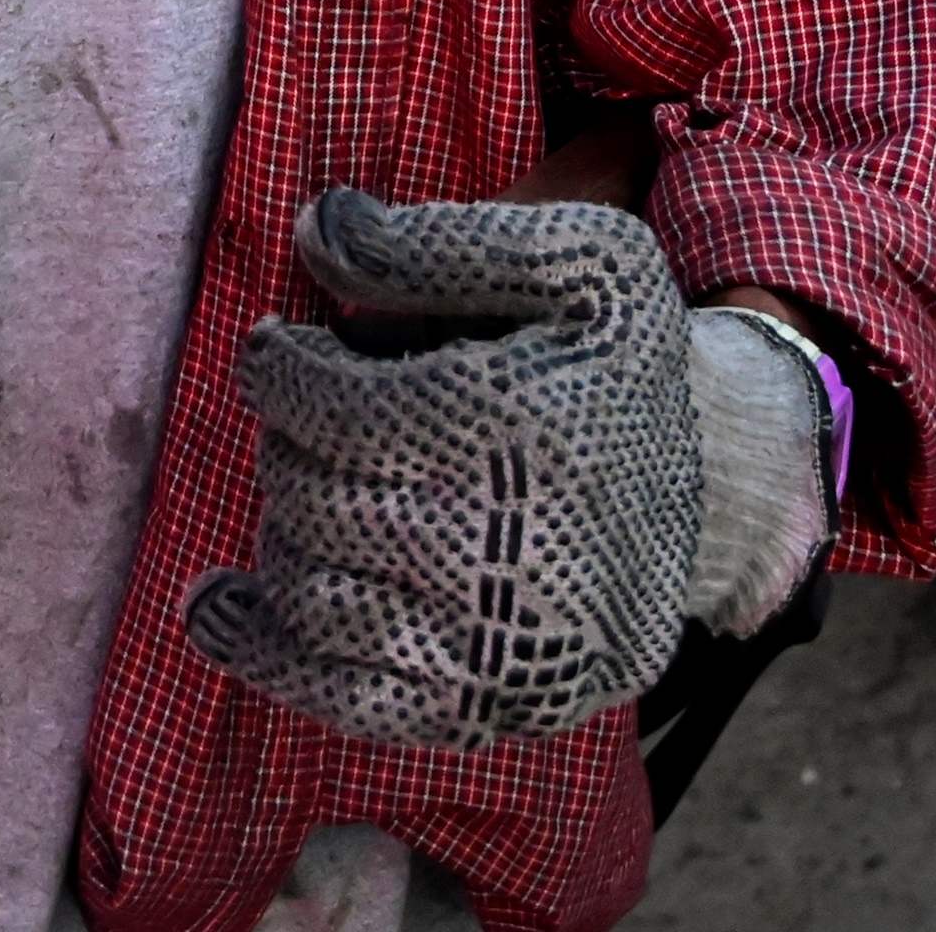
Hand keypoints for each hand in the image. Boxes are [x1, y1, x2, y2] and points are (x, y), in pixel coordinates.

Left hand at [185, 190, 702, 750]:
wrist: (719, 507)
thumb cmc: (618, 372)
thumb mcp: (577, 266)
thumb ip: (440, 241)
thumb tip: (316, 226)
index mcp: (510, 422)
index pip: (323, 402)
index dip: (278, 367)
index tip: (278, 350)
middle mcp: (493, 541)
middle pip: (307, 493)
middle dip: (289, 444)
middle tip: (315, 422)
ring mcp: (483, 641)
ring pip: (307, 587)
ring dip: (285, 528)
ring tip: (314, 489)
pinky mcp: (477, 709)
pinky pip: (332, 694)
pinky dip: (256, 648)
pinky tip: (216, 604)